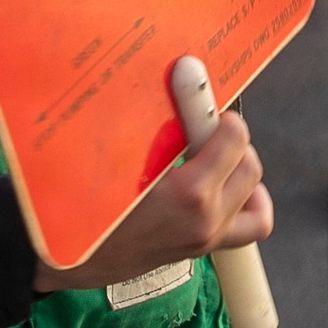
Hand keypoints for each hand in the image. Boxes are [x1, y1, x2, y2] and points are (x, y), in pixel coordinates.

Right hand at [33, 110, 272, 291]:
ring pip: (256, 198)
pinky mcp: (204, 249)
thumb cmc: (87, 201)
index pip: (234, 139)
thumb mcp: (118, 152)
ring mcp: (208, 240)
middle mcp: (207, 220)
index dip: (215, 110)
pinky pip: (249, 226)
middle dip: (230, 138)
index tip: (197, 94)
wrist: (72, 258)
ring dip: (240, 169)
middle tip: (200, 125)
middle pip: (249, 165)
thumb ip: (159, 115)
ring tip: (215, 154)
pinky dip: (245, 201)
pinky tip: (222, 184)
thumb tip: (186, 69)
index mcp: (189, 194)